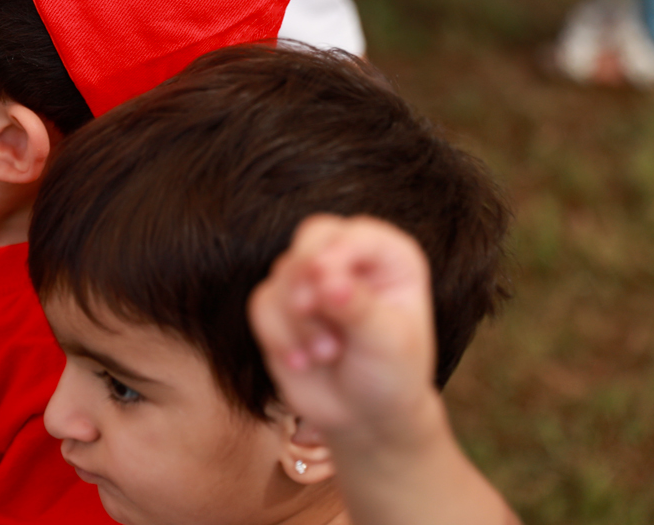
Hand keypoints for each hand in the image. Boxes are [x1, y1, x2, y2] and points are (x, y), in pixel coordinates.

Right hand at [249, 215, 438, 447]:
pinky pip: (262, 304)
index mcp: (387, 259)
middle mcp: (347, 261)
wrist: (365, 417)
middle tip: (308, 307)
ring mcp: (310, 282)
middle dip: (305, 277)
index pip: (355, 235)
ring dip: (297, 320)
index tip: (325, 280)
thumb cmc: (391, 375)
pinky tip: (302, 362)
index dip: (337, 253)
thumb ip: (359, 307)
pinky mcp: (280, 306)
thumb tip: (328, 281)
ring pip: (282, 274)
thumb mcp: (388, 343)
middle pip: (310, 241)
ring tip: (326, 355)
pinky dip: (278, 335)